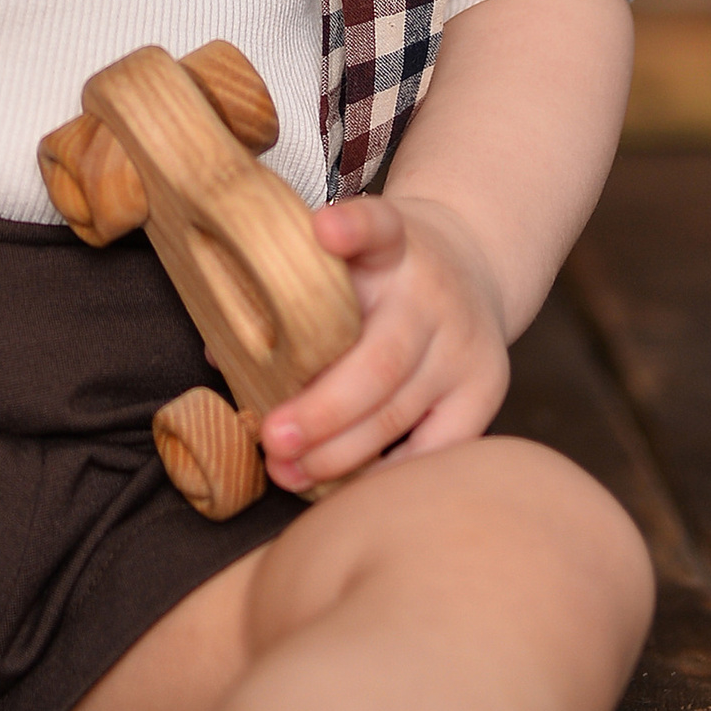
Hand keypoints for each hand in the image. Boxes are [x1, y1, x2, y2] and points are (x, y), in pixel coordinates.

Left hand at [257, 192, 511, 491]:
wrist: (470, 268)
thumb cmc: (382, 273)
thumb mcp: (347, 258)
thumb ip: (292, 293)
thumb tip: (225, 356)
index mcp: (395, 243)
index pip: (377, 226)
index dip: (352, 228)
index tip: (324, 229)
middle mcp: (434, 294)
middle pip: (379, 361)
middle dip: (321, 410)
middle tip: (271, 439)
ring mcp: (464, 346)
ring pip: (398, 413)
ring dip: (337, 453)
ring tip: (287, 472)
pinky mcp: (485, 391)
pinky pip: (432, 449)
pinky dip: (383, 472)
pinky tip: (341, 484)